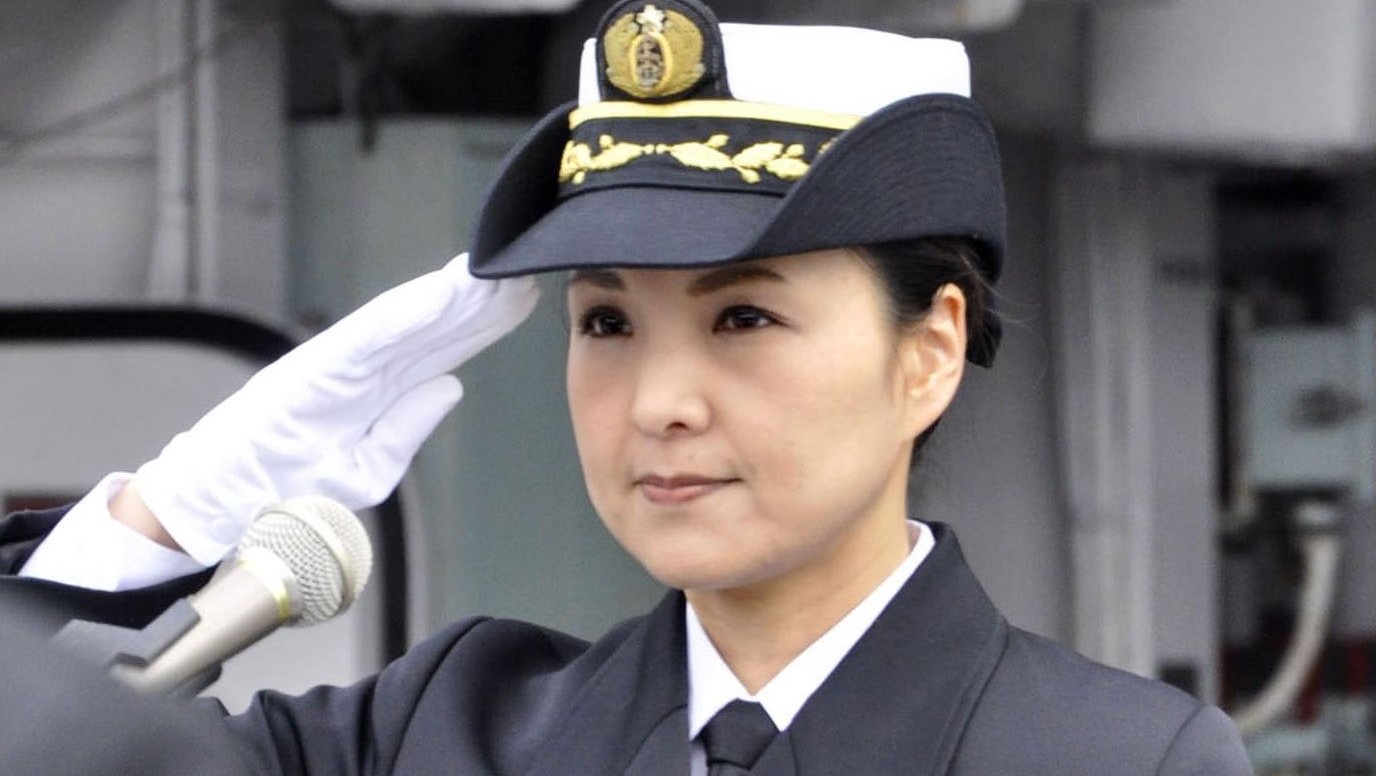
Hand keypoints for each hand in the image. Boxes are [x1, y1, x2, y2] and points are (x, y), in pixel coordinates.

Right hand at [131, 253, 538, 563]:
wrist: (210, 507)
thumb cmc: (277, 489)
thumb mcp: (364, 469)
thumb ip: (407, 427)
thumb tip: (450, 388)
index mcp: (370, 393)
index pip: (437, 352)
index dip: (480, 326)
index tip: (522, 301)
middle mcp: (356, 371)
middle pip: (429, 330)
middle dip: (478, 304)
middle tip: (524, 271)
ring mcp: (331, 367)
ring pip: (402, 324)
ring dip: (448, 298)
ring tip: (491, 275)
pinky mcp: (307, 372)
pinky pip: (363, 340)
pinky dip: (402, 316)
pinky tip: (438, 296)